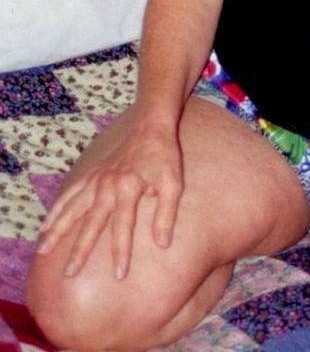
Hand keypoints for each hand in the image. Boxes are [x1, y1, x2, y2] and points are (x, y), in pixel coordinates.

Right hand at [37, 119, 183, 280]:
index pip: (123, 227)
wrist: (150, 128)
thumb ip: (166, 214)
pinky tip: (45, 226)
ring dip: (57, 230)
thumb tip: (163, 244)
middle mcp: (107, 186)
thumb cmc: (164, 157)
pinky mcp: (90, 175)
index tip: (119, 275)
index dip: (122, 252)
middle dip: (80, 250)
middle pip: (90, 223)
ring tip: (43, 251)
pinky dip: (56, 210)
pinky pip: (69, 194)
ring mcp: (95, 180)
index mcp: (128, 188)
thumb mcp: (174, 183)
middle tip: (70, 274)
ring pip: (72, 209)